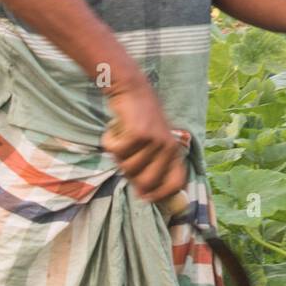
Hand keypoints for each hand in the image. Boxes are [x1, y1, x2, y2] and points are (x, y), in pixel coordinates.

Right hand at [101, 73, 188, 204]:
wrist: (132, 90)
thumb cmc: (139, 119)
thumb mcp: (153, 142)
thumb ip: (151, 165)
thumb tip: (143, 194)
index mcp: (173, 151)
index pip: (176, 183)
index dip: (161, 195)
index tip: (145, 196)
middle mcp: (167, 148)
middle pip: (147, 182)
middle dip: (130, 176)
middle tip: (125, 158)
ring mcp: (154, 141)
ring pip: (128, 168)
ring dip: (118, 156)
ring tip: (122, 139)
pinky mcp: (138, 133)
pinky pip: (117, 152)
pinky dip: (110, 142)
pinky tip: (114, 131)